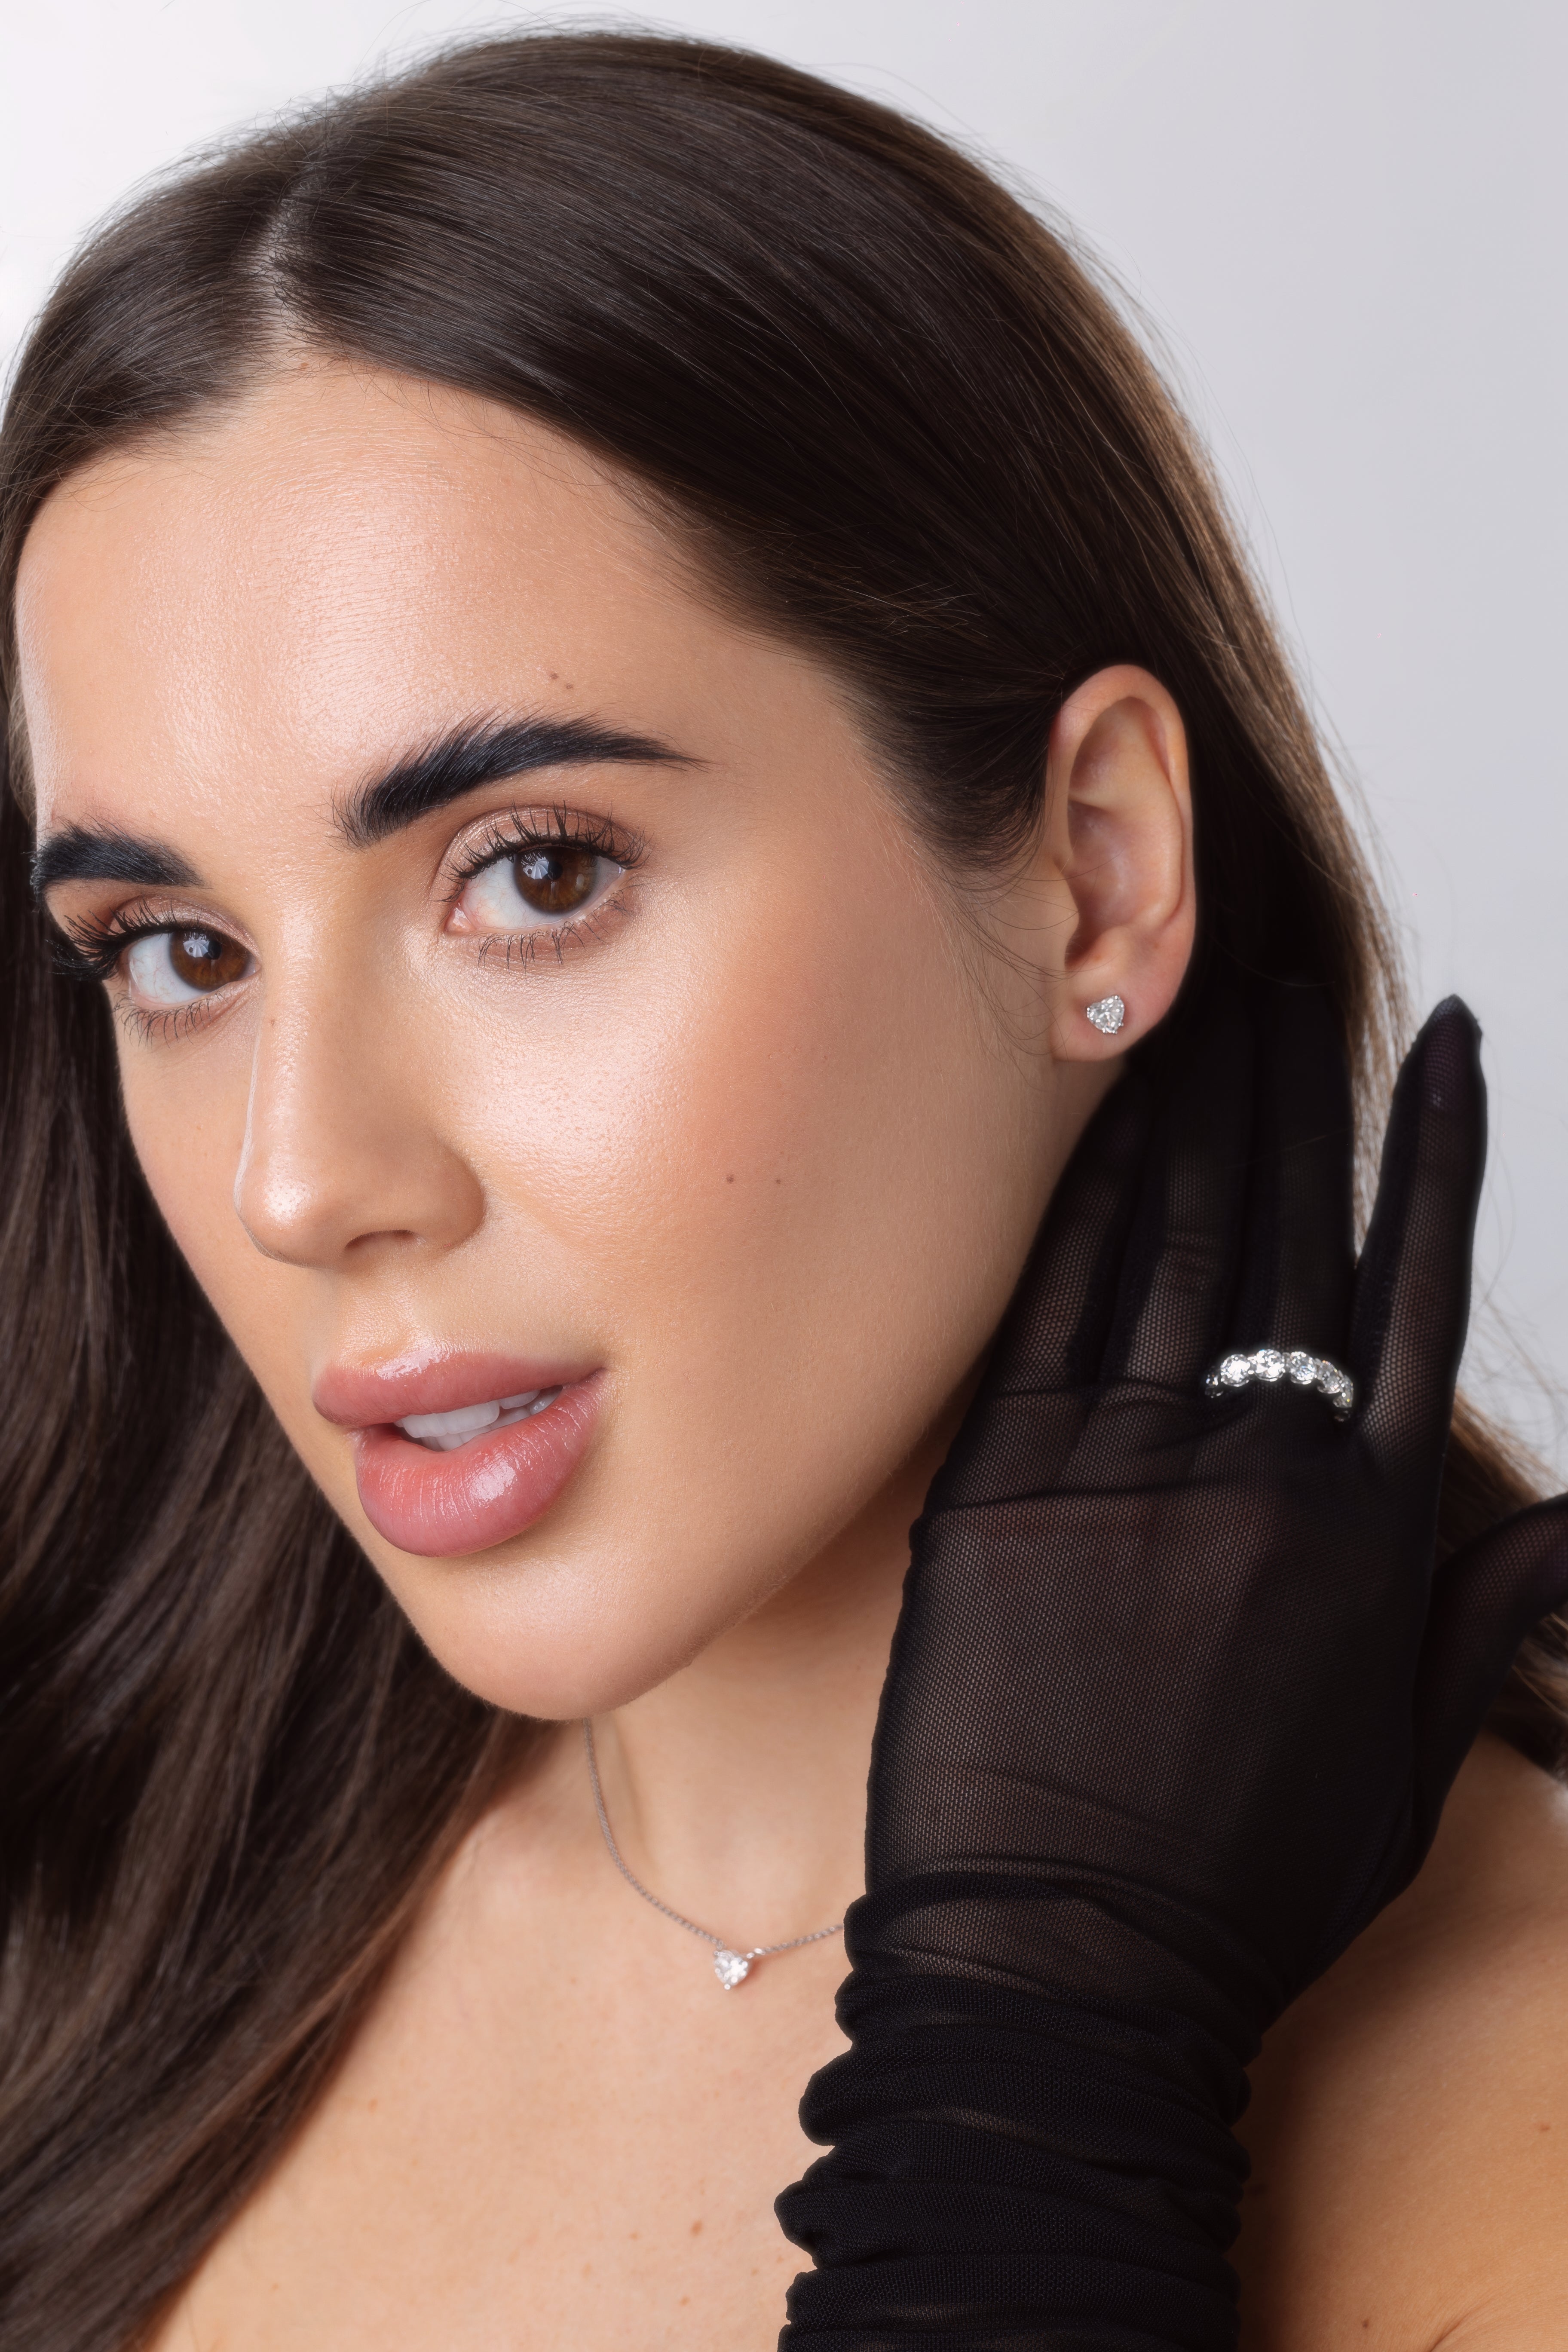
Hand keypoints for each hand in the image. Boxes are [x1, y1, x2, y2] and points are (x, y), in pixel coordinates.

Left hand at [779, 985, 1567, 2346]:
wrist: (1059, 1967)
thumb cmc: (1236, 1885)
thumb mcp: (1400, 1761)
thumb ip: (1483, 1619)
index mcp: (1360, 1525)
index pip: (1412, 1281)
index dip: (1433, 1147)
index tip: (1446, 1042)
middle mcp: (1247, 1468)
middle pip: (1280, 1227)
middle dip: (1291, 1089)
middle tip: (1291, 977)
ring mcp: (1114, 1466)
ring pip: (1166, 1240)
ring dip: (1193, 1112)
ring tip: (1209, 1005)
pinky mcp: (994, 1485)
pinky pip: (1047, 1308)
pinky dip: (1082, 1204)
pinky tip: (1098, 1123)